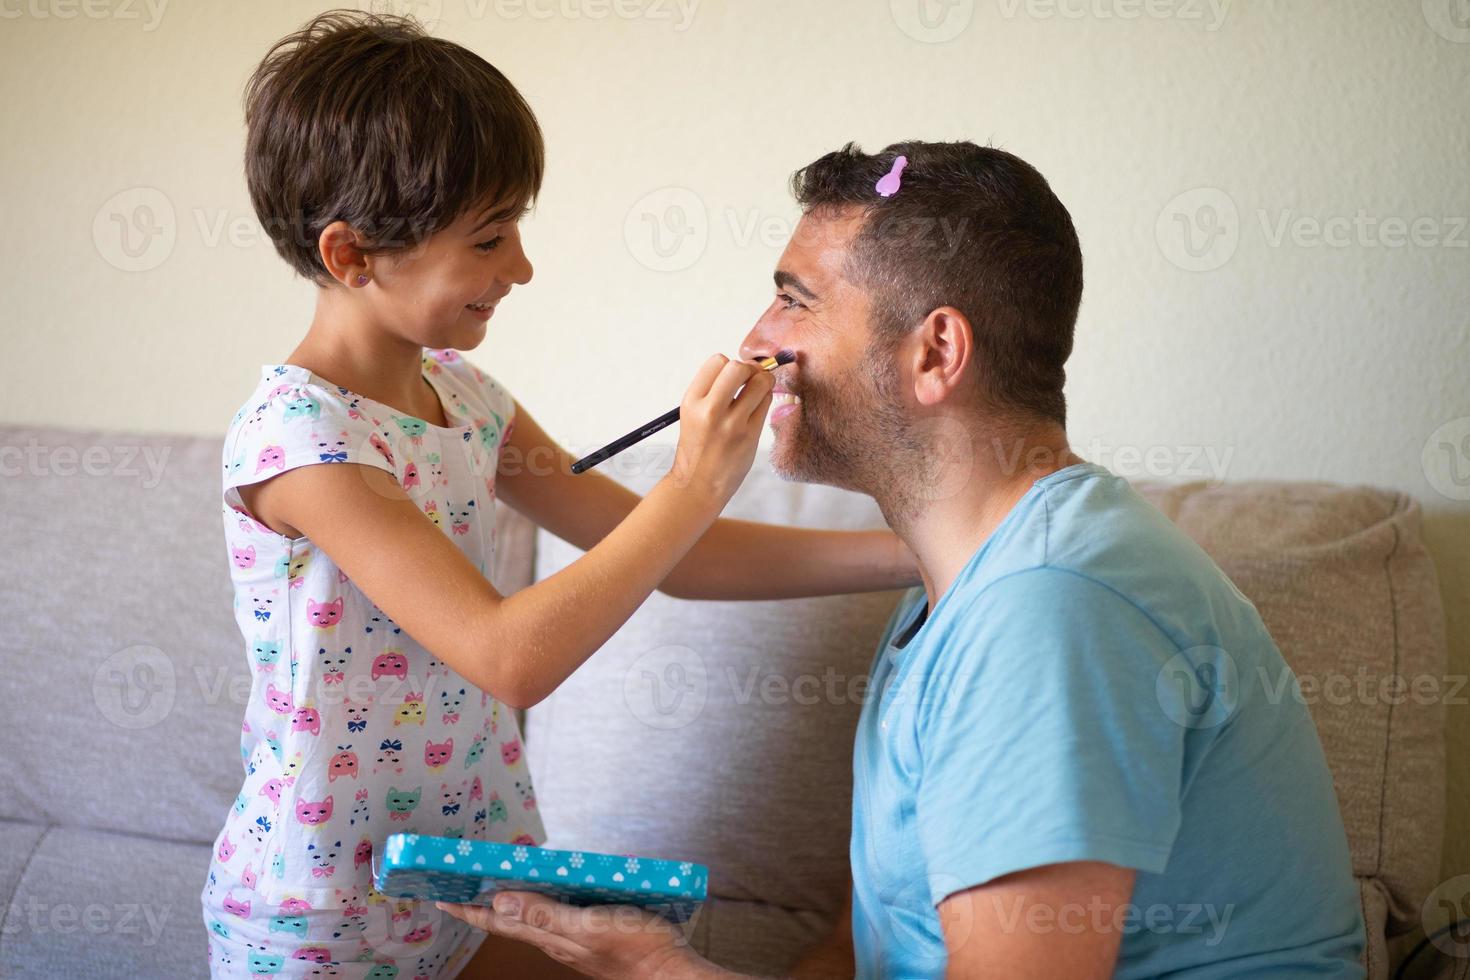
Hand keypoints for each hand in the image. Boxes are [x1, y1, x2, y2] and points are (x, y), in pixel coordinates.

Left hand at [437, 893, 705, 979]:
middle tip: (459, 891)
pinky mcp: (592, 938)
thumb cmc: (636, 948)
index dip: (469, 912)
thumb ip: (547, 913)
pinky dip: (540, 905)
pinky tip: (547, 895)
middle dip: (482, 908)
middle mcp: (556, 941)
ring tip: (494, 889)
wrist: (669, 973)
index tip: (442, 900)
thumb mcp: (590, 925)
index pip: (499, 923)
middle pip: (510, 922)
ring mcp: (573, 942)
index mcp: (550, 936)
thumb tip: (499, 901)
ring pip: (531, 921)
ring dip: (509, 906)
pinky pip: (554, 919)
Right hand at [667, 355, 773, 504]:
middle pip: (739, 367)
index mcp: (691, 401)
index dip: (730, 363)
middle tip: (751, 378)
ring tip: (758, 391)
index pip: (717, 361)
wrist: (698, 484)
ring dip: (763, 381)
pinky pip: (766, 403)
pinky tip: (758, 407)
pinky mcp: (749, 436)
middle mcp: (710, 410)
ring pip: (760, 383)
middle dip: (750, 368)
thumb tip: (744, 368)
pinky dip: (766, 399)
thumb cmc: (698, 446)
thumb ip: (712, 391)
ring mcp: (731, 424)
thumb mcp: (692, 414)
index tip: (734, 375)